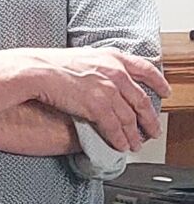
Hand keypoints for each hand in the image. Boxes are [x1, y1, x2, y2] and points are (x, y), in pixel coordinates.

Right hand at [25, 48, 166, 151]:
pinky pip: (114, 127)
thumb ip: (100, 66)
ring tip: (137, 144)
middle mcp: (117, 73)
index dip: (159, 82)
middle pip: (141, 100)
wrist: (37, 71)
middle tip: (154, 130)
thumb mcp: (84, 56)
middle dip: (150, 119)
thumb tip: (103, 77)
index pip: (146, 69)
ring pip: (129, 117)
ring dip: (135, 134)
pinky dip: (119, 139)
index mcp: (114, 58)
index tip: (165, 91)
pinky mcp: (98, 107)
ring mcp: (109, 90)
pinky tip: (121, 146)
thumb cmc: (51, 64)